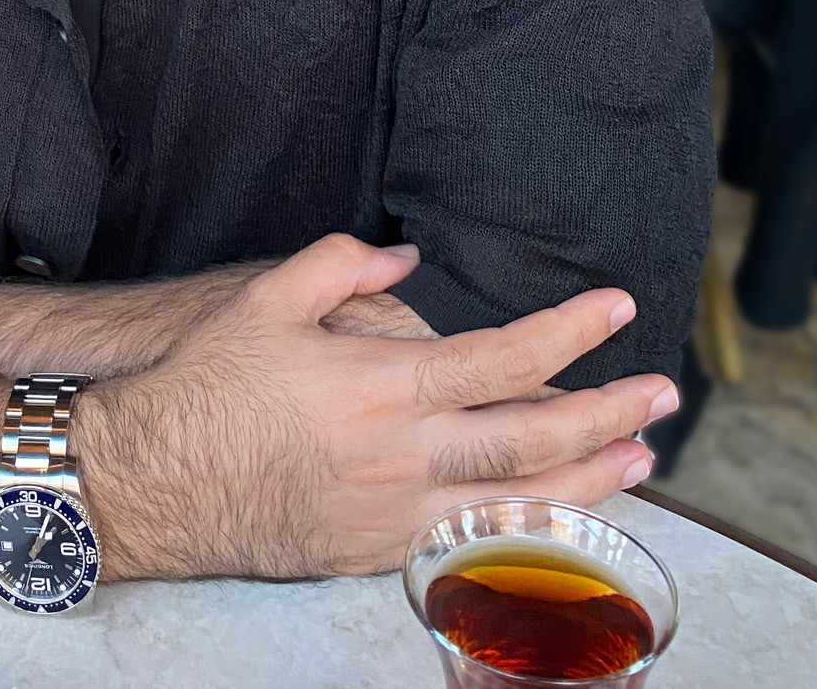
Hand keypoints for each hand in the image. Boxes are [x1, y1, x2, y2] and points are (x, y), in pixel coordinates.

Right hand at [73, 234, 673, 581]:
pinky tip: (554, 512)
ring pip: (518, 502)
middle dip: (610, 412)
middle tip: (662, 392)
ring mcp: (396, 514)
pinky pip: (473, 543)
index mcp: (383, 385)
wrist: (154, 481)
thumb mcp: (265, 298)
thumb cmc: (207, 383)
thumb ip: (340, 265)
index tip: (617, 306)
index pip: (505, 357)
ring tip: (640, 459)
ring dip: (589, 479)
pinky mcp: (378, 553)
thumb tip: (407, 263)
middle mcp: (403, 455)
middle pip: (535, 437)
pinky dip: (527, 527)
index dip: (570, 331)